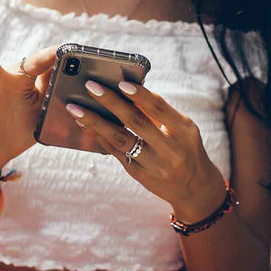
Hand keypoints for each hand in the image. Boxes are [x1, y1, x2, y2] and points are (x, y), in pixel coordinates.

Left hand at [68, 79, 228, 222]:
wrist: (194, 187)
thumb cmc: (185, 148)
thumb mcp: (182, 129)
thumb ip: (159, 113)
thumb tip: (127, 90)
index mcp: (183, 131)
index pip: (159, 109)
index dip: (140, 95)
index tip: (121, 82)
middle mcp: (170, 149)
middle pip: (136, 122)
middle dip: (111, 102)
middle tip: (90, 87)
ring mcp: (154, 165)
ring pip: (121, 140)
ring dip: (96, 123)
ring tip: (76, 109)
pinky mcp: (140, 175)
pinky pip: (116, 153)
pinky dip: (100, 137)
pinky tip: (85, 125)